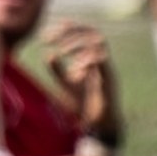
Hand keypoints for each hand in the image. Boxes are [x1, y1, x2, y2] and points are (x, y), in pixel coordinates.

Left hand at [42, 20, 120, 141]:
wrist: (98, 128)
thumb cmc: (85, 104)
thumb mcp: (66, 85)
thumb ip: (57, 70)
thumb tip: (47, 54)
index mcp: (93, 61)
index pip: (86, 33)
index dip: (68, 27)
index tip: (46, 33)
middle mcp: (103, 63)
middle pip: (94, 33)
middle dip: (70, 31)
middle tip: (48, 39)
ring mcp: (107, 72)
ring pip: (99, 44)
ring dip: (77, 43)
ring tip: (60, 51)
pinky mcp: (109, 84)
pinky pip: (102, 64)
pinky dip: (86, 62)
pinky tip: (73, 71)